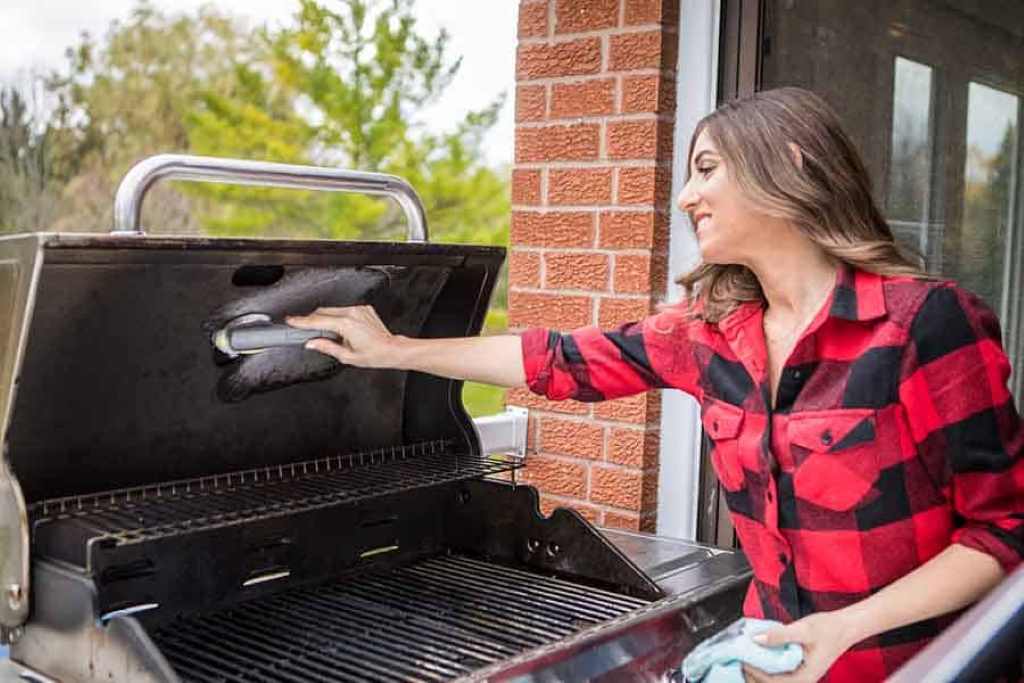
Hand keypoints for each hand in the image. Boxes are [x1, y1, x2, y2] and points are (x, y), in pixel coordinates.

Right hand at [287, 305, 404, 367]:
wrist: (393, 349)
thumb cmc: (375, 355)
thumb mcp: (347, 356)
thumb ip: (326, 347)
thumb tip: (311, 343)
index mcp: (346, 325)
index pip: (317, 321)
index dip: (301, 321)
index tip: (291, 321)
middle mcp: (352, 313)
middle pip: (323, 312)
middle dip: (312, 320)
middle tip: (304, 329)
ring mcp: (358, 309)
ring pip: (333, 310)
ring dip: (325, 318)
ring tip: (327, 334)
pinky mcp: (363, 308)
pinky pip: (344, 310)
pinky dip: (338, 317)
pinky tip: (341, 329)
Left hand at [743, 611, 859, 682]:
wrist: (844, 627)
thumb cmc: (829, 630)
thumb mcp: (803, 629)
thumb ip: (780, 635)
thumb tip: (757, 639)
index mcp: (804, 677)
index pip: (772, 681)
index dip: (754, 672)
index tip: (742, 658)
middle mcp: (800, 679)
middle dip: (753, 673)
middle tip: (739, 657)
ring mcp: (798, 674)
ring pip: (772, 677)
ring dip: (758, 668)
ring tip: (745, 654)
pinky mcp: (796, 666)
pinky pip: (777, 669)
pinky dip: (766, 662)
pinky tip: (758, 650)